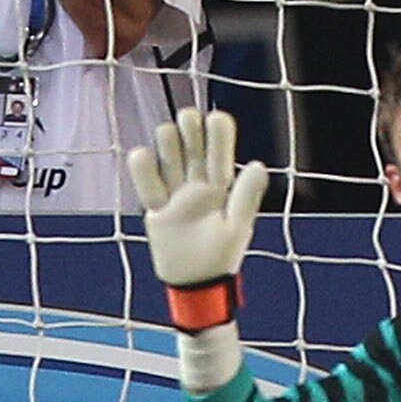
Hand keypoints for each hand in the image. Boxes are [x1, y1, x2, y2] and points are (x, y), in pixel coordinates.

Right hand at [127, 107, 267, 289]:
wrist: (195, 284)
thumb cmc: (221, 257)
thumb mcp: (237, 227)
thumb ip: (245, 196)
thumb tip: (258, 165)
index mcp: (221, 186)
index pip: (219, 152)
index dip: (218, 133)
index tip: (216, 117)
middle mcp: (197, 184)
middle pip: (191, 147)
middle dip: (189, 128)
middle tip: (188, 118)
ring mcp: (175, 194)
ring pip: (168, 158)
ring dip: (167, 142)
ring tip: (168, 133)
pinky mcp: (156, 209)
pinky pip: (146, 184)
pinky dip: (142, 169)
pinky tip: (141, 154)